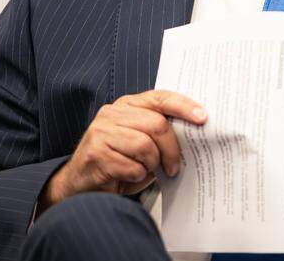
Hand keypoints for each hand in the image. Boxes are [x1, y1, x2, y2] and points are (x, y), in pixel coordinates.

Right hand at [39, 90, 206, 210]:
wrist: (80, 184)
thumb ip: (159, 134)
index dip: (184, 106)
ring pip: (145, 145)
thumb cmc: (117, 164)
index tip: (203, 118)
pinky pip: (131, 166)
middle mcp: (112, 113)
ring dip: (152, 164)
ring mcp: (101, 132)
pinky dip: (137, 176)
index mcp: (127, 105)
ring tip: (147, 171)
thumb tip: (192, 136)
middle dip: (172, 149)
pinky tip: (129, 177)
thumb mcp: (141, 143)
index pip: (160, 98)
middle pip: (157, 124)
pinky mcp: (95, 153)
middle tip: (174, 168)